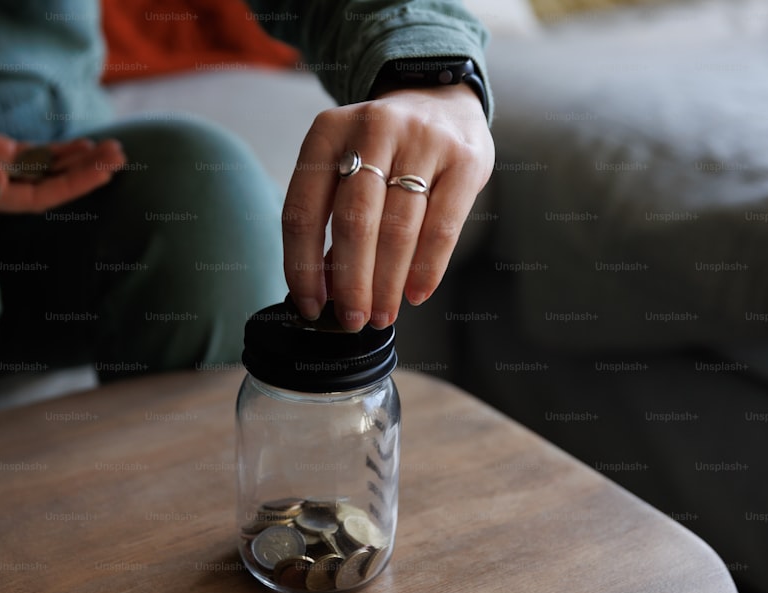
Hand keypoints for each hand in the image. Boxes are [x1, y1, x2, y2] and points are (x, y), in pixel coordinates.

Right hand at [0, 90, 125, 213]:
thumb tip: (2, 182)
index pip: (40, 197)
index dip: (73, 186)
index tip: (103, 173)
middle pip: (52, 185)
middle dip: (87, 172)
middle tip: (121, 156)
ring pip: (48, 170)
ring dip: (80, 161)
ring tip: (114, 149)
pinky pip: (36, 156)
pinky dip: (60, 151)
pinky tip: (85, 144)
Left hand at [282, 85, 493, 330]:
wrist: (441, 97)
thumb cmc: (384, 148)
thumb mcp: (347, 164)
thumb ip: (333, 217)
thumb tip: (324, 289)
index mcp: (327, 133)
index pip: (303, 210)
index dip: (302, 266)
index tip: (310, 306)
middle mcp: (372, 129)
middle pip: (354, 221)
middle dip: (351, 281)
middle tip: (353, 319)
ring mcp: (422, 140)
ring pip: (398, 227)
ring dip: (388, 282)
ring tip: (382, 315)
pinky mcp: (465, 158)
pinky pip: (443, 226)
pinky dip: (427, 268)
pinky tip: (416, 294)